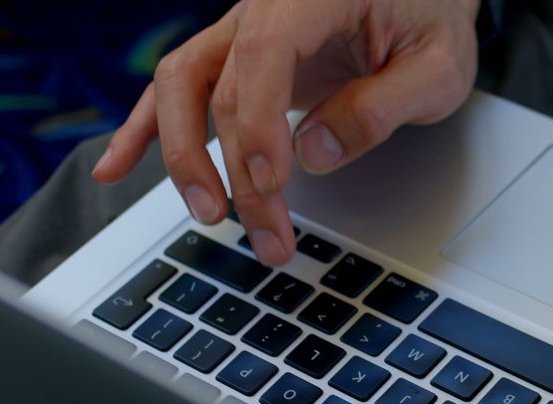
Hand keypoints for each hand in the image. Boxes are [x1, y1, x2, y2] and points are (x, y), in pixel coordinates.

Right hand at [92, 0, 479, 265]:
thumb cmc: (432, 21)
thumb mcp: (438, 67)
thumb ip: (382, 107)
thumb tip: (314, 155)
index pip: (265, 55)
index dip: (258, 124)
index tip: (271, 184)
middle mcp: (265, 8)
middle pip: (220, 86)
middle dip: (233, 169)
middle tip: (262, 231)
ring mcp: (242, 32)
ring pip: (182, 86)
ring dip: (182, 156)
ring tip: (207, 215)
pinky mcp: (237, 59)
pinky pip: (176, 89)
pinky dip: (142, 130)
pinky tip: (114, 168)